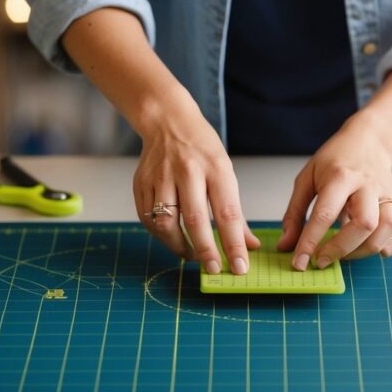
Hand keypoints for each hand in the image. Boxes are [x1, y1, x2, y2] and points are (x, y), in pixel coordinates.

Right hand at [134, 105, 259, 273]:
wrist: (168, 122)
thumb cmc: (202, 150)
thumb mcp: (226, 173)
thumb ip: (236, 213)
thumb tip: (250, 245)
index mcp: (216, 168)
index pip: (227, 213)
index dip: (234, 243)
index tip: (240, 267)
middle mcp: (187, 171)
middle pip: (195, 219)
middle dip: (206, 250)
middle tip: (214, 269)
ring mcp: (161, 176)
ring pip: (166, 222)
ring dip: (179, 246)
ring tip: (192, 255)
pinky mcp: (141, 183)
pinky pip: (148, 218)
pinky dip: (161, 235)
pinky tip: (172, 238)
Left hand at [277, 113, 391, 268]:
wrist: (369, 138)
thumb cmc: (334, 160)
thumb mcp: (307, 178)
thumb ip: (294, 213)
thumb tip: (286, 246)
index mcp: (339, 177)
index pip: (325, 214)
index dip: (310, 242)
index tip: (300, 263)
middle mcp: (367, 185)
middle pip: (364, 223)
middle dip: (342, 249)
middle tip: (323, 260)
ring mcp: (386, 194)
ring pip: (389, 226)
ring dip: (368, 249)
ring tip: (347, 255)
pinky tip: (382, 250)